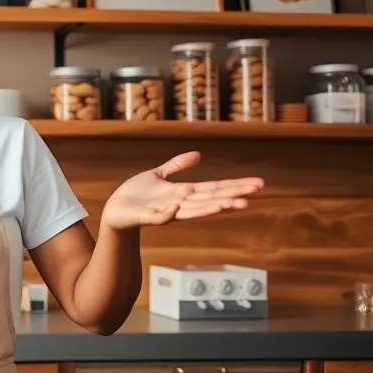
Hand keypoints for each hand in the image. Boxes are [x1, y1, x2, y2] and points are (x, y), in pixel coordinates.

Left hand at [102, 151, 263, 230]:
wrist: (114, 210)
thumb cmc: (136, 195)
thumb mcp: (158, 175)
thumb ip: (177, 166)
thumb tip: (199, 154)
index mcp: (184, 193)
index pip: (215, 188)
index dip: (236, 186)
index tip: (258, 184)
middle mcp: (179, 204)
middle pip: (209, 200)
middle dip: (230, 198)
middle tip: (252, 197)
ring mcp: (164, 212)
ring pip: (190, 211)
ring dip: (207, 209)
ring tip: (226, 205)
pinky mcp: (146, 217)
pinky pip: (159, 217)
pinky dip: (168, 213)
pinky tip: (178, 208)